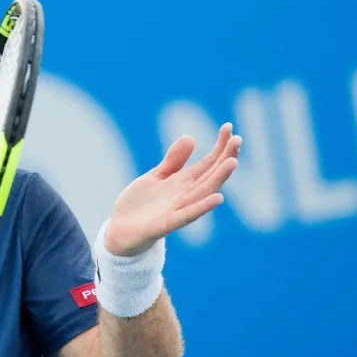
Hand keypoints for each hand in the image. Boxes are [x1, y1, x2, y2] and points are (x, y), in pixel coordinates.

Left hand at [105, 123, 241, 255]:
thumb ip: (173, 161)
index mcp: (184, 183)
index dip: (220, 146)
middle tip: (237, 139)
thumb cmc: (140, 204)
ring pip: (204, 193)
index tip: (229, 126)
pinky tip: (218, 198)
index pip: (209, 162)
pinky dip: (203, 207)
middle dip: (225, 157)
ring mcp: (178, 210)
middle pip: (211, 175)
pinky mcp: (166, 224)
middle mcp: (186, 195)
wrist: (119, 230)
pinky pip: (188, 215)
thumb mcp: (156, 176)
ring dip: (219, 178)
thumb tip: (191, 137)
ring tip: (233, 162)